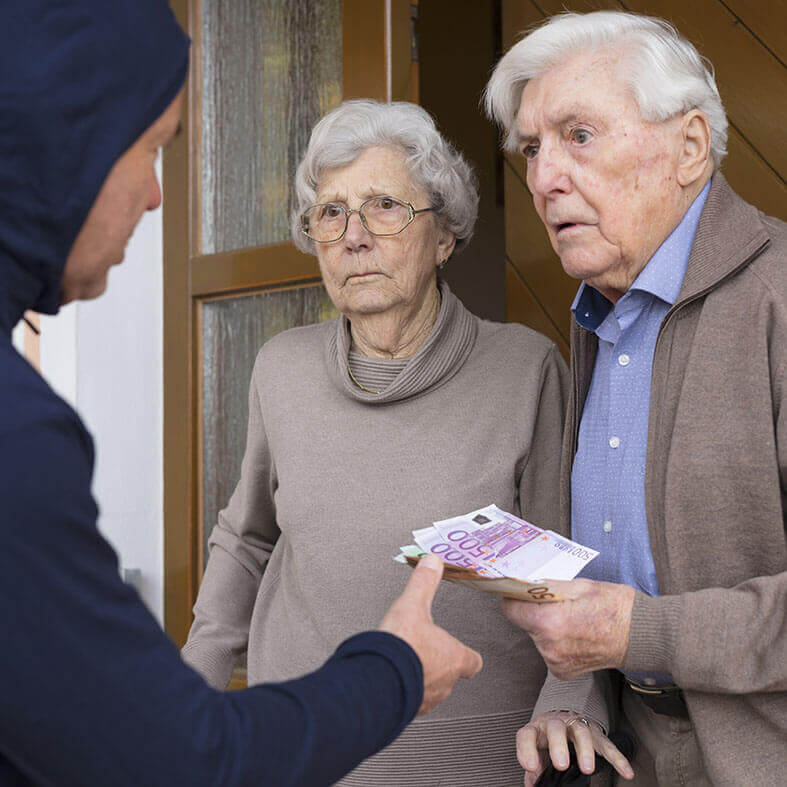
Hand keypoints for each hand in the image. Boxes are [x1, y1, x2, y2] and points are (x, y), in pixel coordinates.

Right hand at [379, 554, 482, 713]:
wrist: (377, 680)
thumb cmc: (401, 647)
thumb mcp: (413, 604)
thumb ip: (424, 582)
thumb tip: (432, 563)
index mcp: (453, 657)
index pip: (473, 661)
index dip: (467, 654)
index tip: (463, 650)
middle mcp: (444, 682)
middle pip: (451, 675)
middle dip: (439, 663)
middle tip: (426, 651)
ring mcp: (426, 698)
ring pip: (431, 690)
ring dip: (422, 678)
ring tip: (409, 664)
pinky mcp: (406, 708)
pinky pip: (411, 700)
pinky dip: (404, 690)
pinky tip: (393, 678)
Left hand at [502, 579, 634, 678]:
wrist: (642, 634)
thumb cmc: (615, 606)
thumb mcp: (578, 586)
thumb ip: (546, 587)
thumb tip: (525, 583)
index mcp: (550, 623)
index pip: (511, 609)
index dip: (514, 597)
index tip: (520, 591)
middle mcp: (549, 647)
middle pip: (525, 623)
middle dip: (535, 610)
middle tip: (556, 602)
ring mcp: (556, 663)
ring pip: (537, 636)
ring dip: (546, 626)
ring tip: (572, 618)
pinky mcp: (563, 672)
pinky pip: (549, 650)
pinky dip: (556, 641)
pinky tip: (576, 633)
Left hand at [517, 711, 633, 785]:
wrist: (562, 720)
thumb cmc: (546, 740)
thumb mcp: (536, 751)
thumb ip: (534, 766)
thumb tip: (532, 783)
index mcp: (536, 729)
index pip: (527, 735)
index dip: (526, 750)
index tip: (531, 767)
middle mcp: (555, 724)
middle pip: (555, 727)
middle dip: (558, 745)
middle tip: (561, 765)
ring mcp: (576, 726)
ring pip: (581, 731)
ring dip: (585, 749)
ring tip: (587, 769)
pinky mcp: (595, 733)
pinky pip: (607, 745)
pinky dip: (617, 758)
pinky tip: (626, 772)